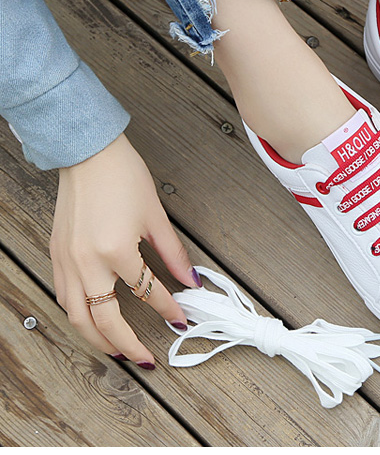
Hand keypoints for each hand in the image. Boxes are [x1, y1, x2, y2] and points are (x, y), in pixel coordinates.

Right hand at [51, 133, 199, 366]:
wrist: (88, 154)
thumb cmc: (123, 177)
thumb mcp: (155, 216)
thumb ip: (172, 252)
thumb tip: (189, 279)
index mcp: (116, 250)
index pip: (146, 293)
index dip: (167, 309)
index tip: (180, 318)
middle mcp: (87, 262)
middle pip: (105, 320)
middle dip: (127, 345)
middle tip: (146, 358)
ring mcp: (67, 261)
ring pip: (77, 317)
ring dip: (97, 339)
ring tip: (117, 350)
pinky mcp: (56, 256)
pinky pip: (64, 297)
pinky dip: (78, 316)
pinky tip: (92, 321)